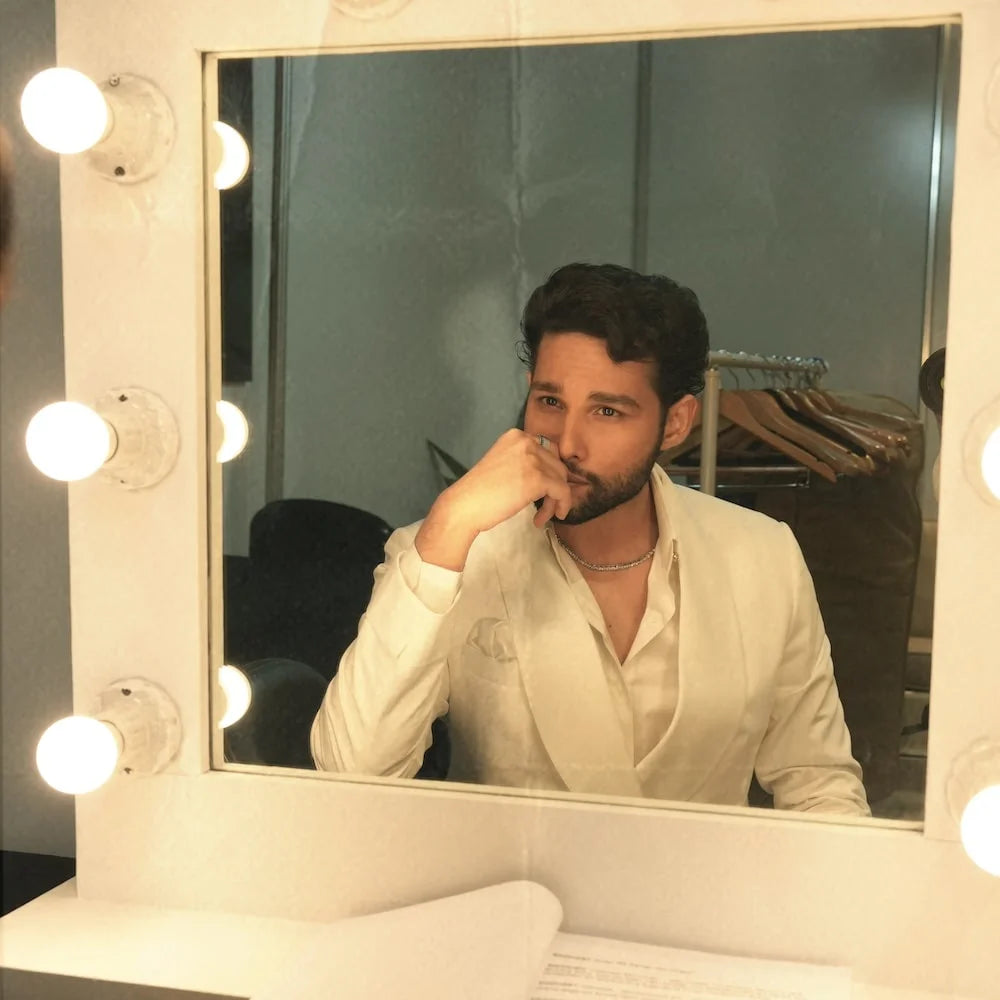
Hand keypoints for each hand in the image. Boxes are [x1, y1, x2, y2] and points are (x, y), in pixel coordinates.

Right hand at [415, 430, 572, 569]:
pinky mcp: (538, 478)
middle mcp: (526, 441)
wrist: (464, 505)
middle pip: (557, 465)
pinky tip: (544, 519)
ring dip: (554, 501)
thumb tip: (551, 475)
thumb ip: (525, 462)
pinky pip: (562, 492)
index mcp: (516, 435)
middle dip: (554, 489)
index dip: (550, 473)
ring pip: (561, 480)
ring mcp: (533, 459)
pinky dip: (560, 506)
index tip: (544, 491)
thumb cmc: (479, 491)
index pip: (548, 451)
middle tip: (543, 507)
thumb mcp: (504, 464)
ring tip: (542, 517)